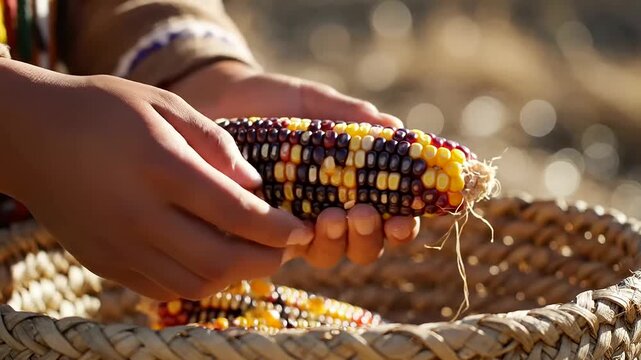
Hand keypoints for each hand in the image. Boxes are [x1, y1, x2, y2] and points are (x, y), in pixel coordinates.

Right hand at [0, 60, 313, 299]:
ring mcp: (119, 246)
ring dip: (235, 275)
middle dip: (266, 260)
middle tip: (286, 248)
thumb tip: (255, 184)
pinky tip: (211, 260)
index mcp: (159, 168)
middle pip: (220, 260)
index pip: (235, 214)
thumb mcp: (163, 104)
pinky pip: (163, 288)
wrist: (29, 136)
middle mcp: (139, 215)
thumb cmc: (102, 110)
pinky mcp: (105, 263)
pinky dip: (198, 281)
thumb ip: (214, 143)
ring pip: (194, 283)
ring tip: (253, 254)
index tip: (301, 229)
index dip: (277, 228)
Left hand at [170, 60, 419, 267]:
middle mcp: (328, 210)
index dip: (401, 227)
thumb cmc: (273, 102)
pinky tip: (294, 223)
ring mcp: (294, 222)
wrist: (219, 100)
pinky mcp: (260, 227)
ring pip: (326, 254)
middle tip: (363, 214)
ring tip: (331, 216)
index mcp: (351, 184)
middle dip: (369, 238)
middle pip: (362, 246)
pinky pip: (281, 247)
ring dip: (336, 242)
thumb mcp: (313, 103)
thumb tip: (394, 124)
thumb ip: (350, 115)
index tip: (405, 219)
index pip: (388, 217)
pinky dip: (293, 240)